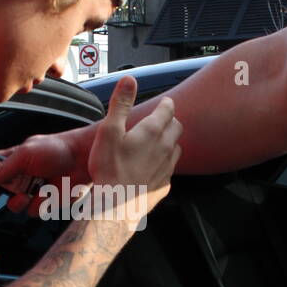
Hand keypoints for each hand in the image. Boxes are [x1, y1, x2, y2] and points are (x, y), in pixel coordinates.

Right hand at [0, 127, 91, 214]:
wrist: (84, 159)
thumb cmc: (58, 148)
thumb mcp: (25, 154)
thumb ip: (3, 168)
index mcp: (13, 158)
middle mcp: (20, 175)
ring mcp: (32, 189)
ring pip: (13, 204)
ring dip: (16, 202)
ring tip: (26, 195)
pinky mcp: (46, 201)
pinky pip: (32, 211)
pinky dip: (37, 206)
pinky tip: (46, 195)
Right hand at [87, 77, 181, 225]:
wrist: (114, 206)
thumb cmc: (109, 168)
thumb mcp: (109, 131)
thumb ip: (121, 104)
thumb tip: (129, 80)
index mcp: (152, 132)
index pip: (168, 110)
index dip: (166, 104)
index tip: (165, 102)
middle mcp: (165, 149)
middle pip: (176, 128)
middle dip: (171, 121)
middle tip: (162, 119)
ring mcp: (166, 169)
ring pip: (176, 149)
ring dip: (170, 142)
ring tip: (160, 142)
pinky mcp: (163, 186)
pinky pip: (169, 171)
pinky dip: (164, 165)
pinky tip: (154, 168)